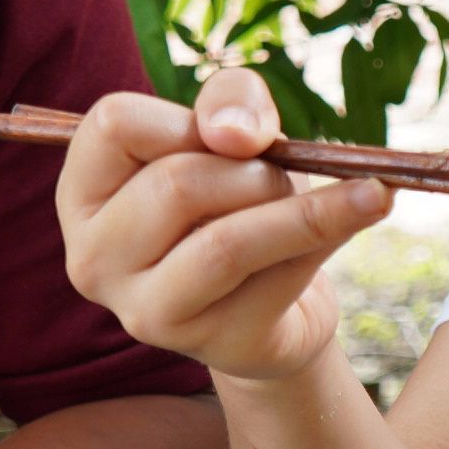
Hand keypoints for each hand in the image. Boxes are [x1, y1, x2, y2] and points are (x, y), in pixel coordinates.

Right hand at [54, 69, 390, 386]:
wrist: (281, 305)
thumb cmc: (240, 204)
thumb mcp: (233, 137)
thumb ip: (231, 103)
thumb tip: (237, 135)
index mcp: (82, 196)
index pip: (113, 124)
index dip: (187, 118)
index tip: (233, 137)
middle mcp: (94, 260)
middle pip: (176, 184)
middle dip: (252, 170)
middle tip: (285, 177)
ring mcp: (147, 312)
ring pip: (226, 243)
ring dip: (300, 207)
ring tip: (354, 191)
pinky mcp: (212, 344)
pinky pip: (277, 278)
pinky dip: (331, 233)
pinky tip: (366, 209)